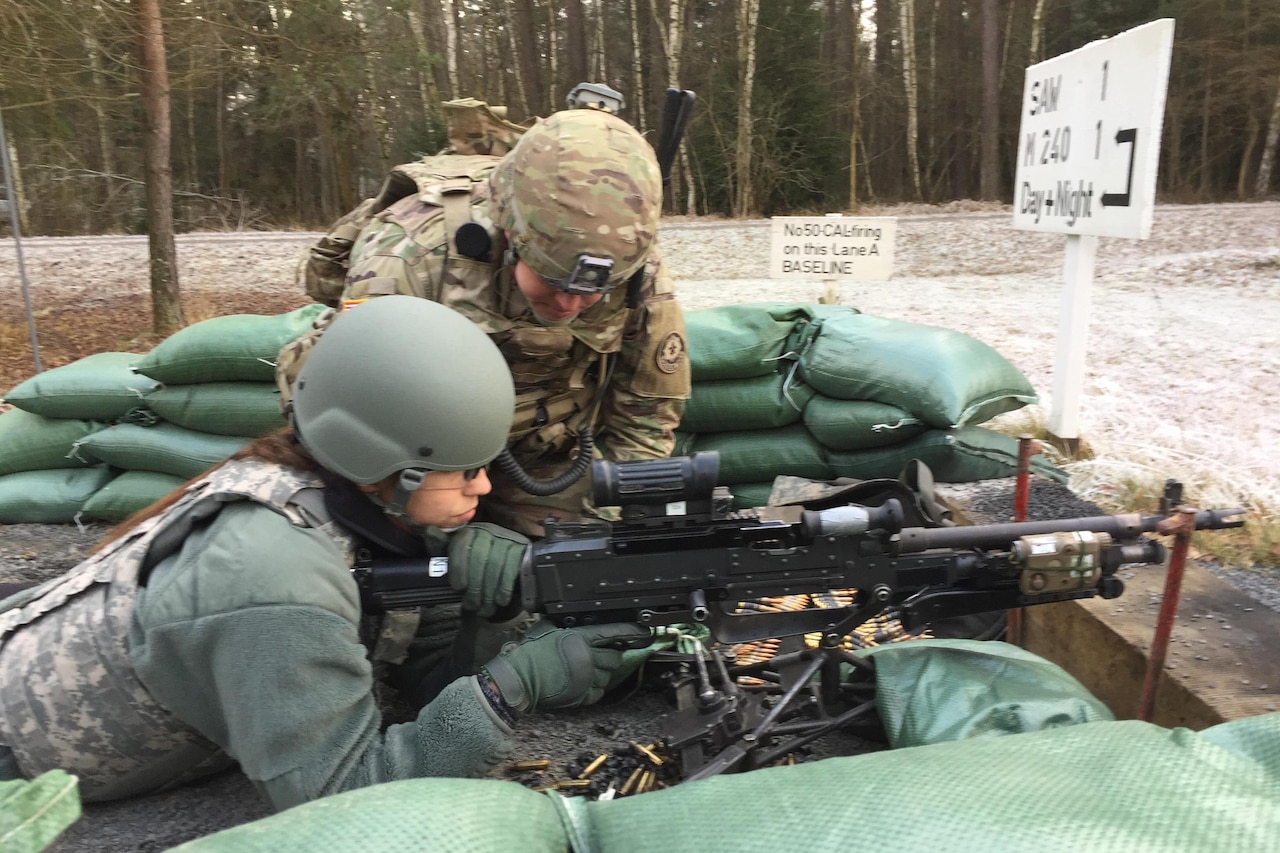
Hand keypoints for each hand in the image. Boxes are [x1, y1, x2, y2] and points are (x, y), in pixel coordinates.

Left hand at [447, 523, 528, 617]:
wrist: (504, 565)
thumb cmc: (474, 564)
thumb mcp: (454, 555)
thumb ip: (441, 547)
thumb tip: (430, 531)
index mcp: (469, 532)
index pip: (461, 546)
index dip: (458, 568)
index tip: (457, 588)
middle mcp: (488, 531)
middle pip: (479, 558)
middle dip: (474, 586)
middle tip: (471, 605)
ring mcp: (506, 538)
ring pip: (496, 565)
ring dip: (489, 591)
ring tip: (485, 608)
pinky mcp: (521, 548)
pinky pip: (512, 568)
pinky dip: (504, 587)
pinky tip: (500, 599)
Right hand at [482, 620, 653, 712]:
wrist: (517, 680)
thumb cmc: (529, 654)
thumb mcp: (546, 629)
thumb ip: (566, 626)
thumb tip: (576, 622)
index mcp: (580, 639)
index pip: (613, 633)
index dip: (631, 631)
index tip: (644, 632)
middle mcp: (587, 659)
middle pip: (615, 657)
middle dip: (611, 655)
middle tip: (601, 654)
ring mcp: (586, 679)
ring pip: (609, 676)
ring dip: (602, 673)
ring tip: (588, 669)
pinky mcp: (581, 696)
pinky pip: (599, 692)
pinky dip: (595, 688)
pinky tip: (584, 682)